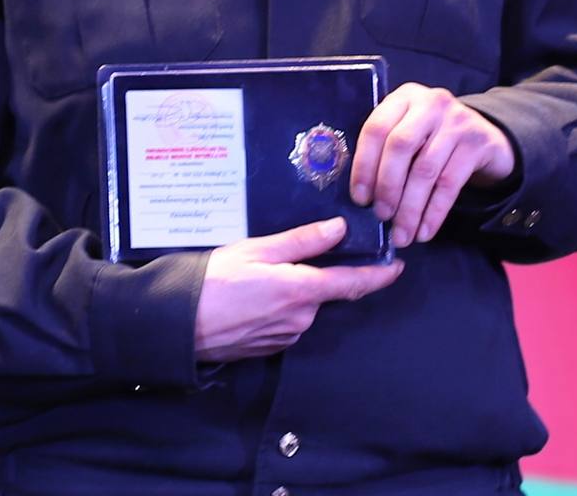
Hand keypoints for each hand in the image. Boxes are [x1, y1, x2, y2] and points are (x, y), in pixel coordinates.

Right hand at [194, 216, 403, 361]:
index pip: (353, 283)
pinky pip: (285, 319)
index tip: (398, 265)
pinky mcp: (270, 347)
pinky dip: (277, 304)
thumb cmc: (215, 280)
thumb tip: (339, 229)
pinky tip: (251, 293)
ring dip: (291, 288)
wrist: (179, 324)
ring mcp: (286, 336)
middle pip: (322, 291)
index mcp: (302, 291)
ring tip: (255, 273)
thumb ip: (302, 241)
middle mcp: (301, 319)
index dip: (379, 275)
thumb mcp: (258, 249)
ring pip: (302, 304)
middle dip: (312, 273)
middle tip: (282, 255)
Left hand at [350, 84, 515, 247]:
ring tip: (401, 234)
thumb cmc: (433, 137)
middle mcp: (430, 103)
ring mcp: (457, 121)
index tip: (360, 198)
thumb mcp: (409, 129)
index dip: (365, 165)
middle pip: (400, 146)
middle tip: (381, 216)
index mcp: (404, 97)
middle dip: (387, 186)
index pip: (376, 128)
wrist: (485, 135)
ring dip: (410, 208)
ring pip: (426, 170)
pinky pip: (450, 184)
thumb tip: (365, 195)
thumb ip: (386, 149)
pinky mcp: (477, 143)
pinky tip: (424, 231)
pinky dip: (434, 213)